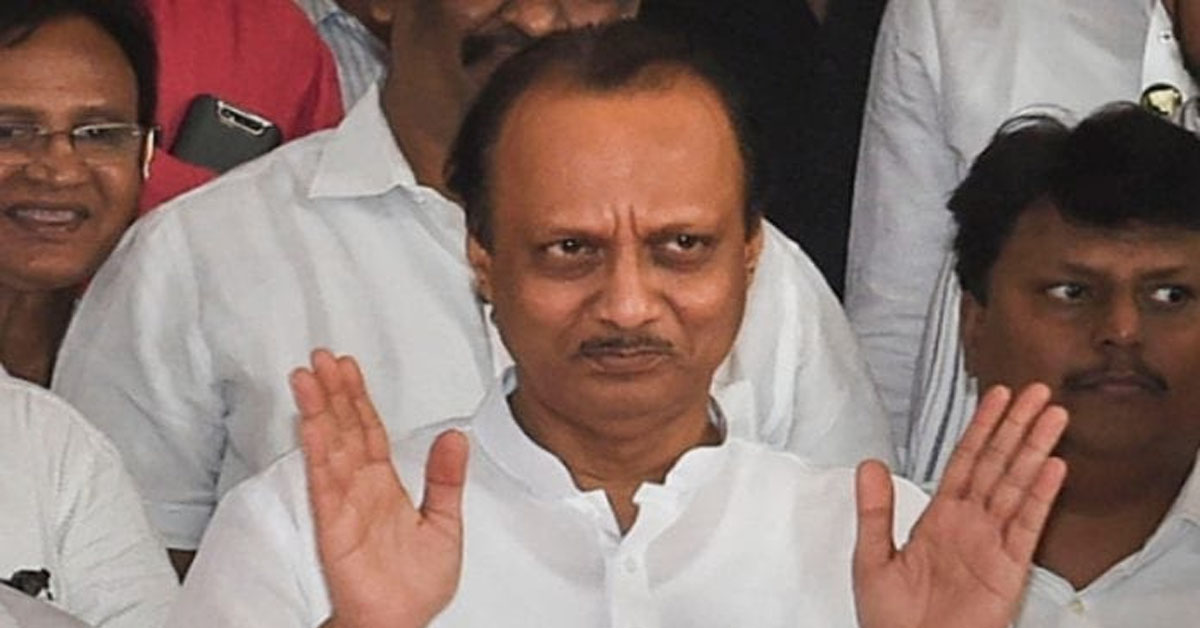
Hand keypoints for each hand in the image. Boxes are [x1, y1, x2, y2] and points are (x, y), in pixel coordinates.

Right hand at [292, 349, 468, 627]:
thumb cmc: (415, 585)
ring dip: (319, 409)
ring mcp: (344, 502)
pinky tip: (310, 421)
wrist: (400, 622)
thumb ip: (446, 479)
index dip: (358, 397)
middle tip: (321, 356)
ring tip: (308, 375)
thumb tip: (455, 436)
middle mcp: (360, 488)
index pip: (368, 430)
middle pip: (344, 428)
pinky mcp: (333, 522)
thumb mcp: (444, 522)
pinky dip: (316, 448)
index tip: (348, 367)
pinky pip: (324, 478)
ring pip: (329, 445)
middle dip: (333, 391)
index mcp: (384, 486)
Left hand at [853, 383, 1067, 627]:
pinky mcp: (1009, 569)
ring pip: (1017, 485)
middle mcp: (970, 525)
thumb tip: (869, 464)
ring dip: (1036, 449)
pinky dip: (1041, 496)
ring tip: (1054, 415)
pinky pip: (1027, 525)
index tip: (996, 395)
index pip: (965, 460)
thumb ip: (874, 511)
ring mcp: (992, 544)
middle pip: (998, 463)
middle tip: (1037, 390)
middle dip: (1017, 426)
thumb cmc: (892, 621)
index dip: (981, 427)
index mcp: (939, 518)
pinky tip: (1054, 467)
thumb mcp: (872, 558)